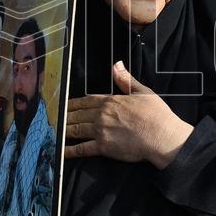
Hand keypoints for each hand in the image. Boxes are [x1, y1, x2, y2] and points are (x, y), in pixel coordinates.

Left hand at [65, 61, 193, 168]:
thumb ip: (126, 80)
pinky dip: (69, 150)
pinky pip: (82, 148)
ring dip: (64, 130)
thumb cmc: (156, 115)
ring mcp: (100, 130)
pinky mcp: (103, 147)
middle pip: (77, 114)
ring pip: (75, 129)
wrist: (162, 136)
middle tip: (53, 119)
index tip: (65, 105)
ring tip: (54, 131)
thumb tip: (117, 64)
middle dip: (64, 116)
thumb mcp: (142, 91)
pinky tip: (61, 150)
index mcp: (111, 100)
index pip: (86, 101)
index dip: (73, 104)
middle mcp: (102, 114)